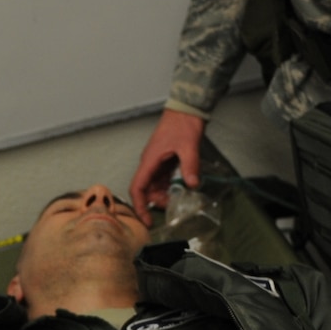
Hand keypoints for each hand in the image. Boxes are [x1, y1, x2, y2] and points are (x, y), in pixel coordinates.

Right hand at [129, 108, 206, 222]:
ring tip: (178, 200)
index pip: (138, 188)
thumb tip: (192, 185)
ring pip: (154, 185)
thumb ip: (190, 166)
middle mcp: (150, 163)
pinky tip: (180, 190)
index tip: (147, 220)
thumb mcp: (188, 146)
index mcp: (150, 160)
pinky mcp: (165, 160)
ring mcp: (157, 162)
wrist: (186, 109)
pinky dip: (169, 187)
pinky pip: (163, 179)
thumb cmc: (183, 124)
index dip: (140, 206)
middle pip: (146, 190)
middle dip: (156, 202)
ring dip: (163, 195)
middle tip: (172, 207)